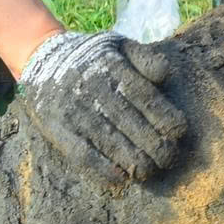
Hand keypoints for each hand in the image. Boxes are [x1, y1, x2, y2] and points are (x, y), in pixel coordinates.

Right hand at [14, 30, 188, 181]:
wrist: (43, 59)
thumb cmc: (92, 56)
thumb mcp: (118, 45)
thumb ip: (144, 57)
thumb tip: (165, 74)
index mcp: (111, 67)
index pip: (142, 95)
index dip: (163, 115)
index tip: (179, 131)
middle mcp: (93, 89)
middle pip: (128, 121)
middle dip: (152, 143)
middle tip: (170, 159)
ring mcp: (74, 111)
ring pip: (108, 139)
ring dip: (131, 159)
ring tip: (150, 171)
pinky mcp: (58, 129)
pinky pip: (81, 152)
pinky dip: (101, 168)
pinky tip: (120, 178)